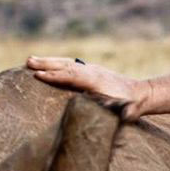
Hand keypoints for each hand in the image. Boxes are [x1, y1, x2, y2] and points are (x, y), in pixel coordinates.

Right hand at [26, 57, 152, 119]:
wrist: (141, 94)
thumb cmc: (129, 107)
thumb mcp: (122, 110)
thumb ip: (111, 110)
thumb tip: (98, 110)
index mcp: (96, 80)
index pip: (71, 76)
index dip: (54, 76)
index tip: (37, 75)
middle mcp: (92, 71)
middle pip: (66, 65)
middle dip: (46, 64)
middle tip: (28, 62)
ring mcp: (91, 69)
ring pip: (67, 63)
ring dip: (48, 61)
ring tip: (30, 60)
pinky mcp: (91, 71)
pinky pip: (70, 65)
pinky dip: (57, 63)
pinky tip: (46, 64)